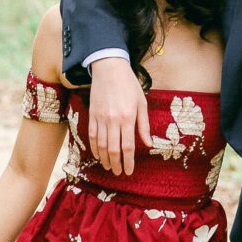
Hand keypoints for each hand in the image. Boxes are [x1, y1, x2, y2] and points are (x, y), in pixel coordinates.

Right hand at [88, 57, 150, 175]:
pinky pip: (92, 136)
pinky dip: (94, 148)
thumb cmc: (129, 85)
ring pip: (101, 145)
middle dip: (115, 164)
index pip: (127, 146)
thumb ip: (144, 125)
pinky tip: (98, 155)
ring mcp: (100, 118)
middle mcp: (113, 120)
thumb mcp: (141, 103)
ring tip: (108, 167)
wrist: (109, 68)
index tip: (129, 171)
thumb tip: (148, 144)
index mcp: (128, 117)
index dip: (128, 162)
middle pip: (113, 149)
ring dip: (104, 159)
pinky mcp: (92, 115)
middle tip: (118, 173)